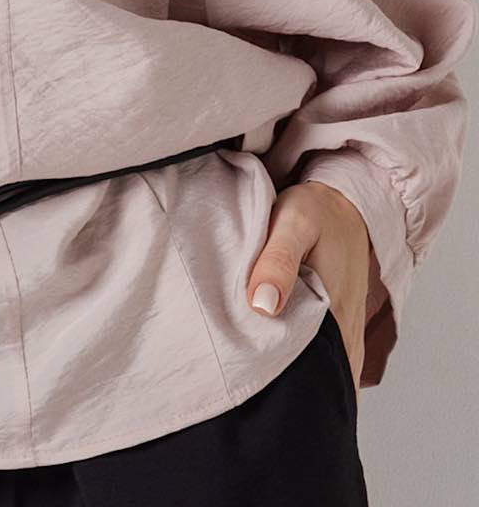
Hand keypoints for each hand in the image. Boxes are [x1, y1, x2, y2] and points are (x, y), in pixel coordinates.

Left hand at [245, 179, 370, 394]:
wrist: (344, 204)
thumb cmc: (316, 212)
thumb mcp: (294, 223)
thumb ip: (278, 261)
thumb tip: (262, 306)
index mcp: (334, 311)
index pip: (312, 369)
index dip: (280, 382)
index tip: (248, 387)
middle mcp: (346, 330)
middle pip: (318, 377)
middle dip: (289, 388)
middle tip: (250, 390)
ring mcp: (346, 332)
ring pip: (326, 373)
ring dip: (301, 380)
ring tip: (266, 388)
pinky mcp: (342, 328)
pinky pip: (332, 363)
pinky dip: (312, 371)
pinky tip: (288, 373)